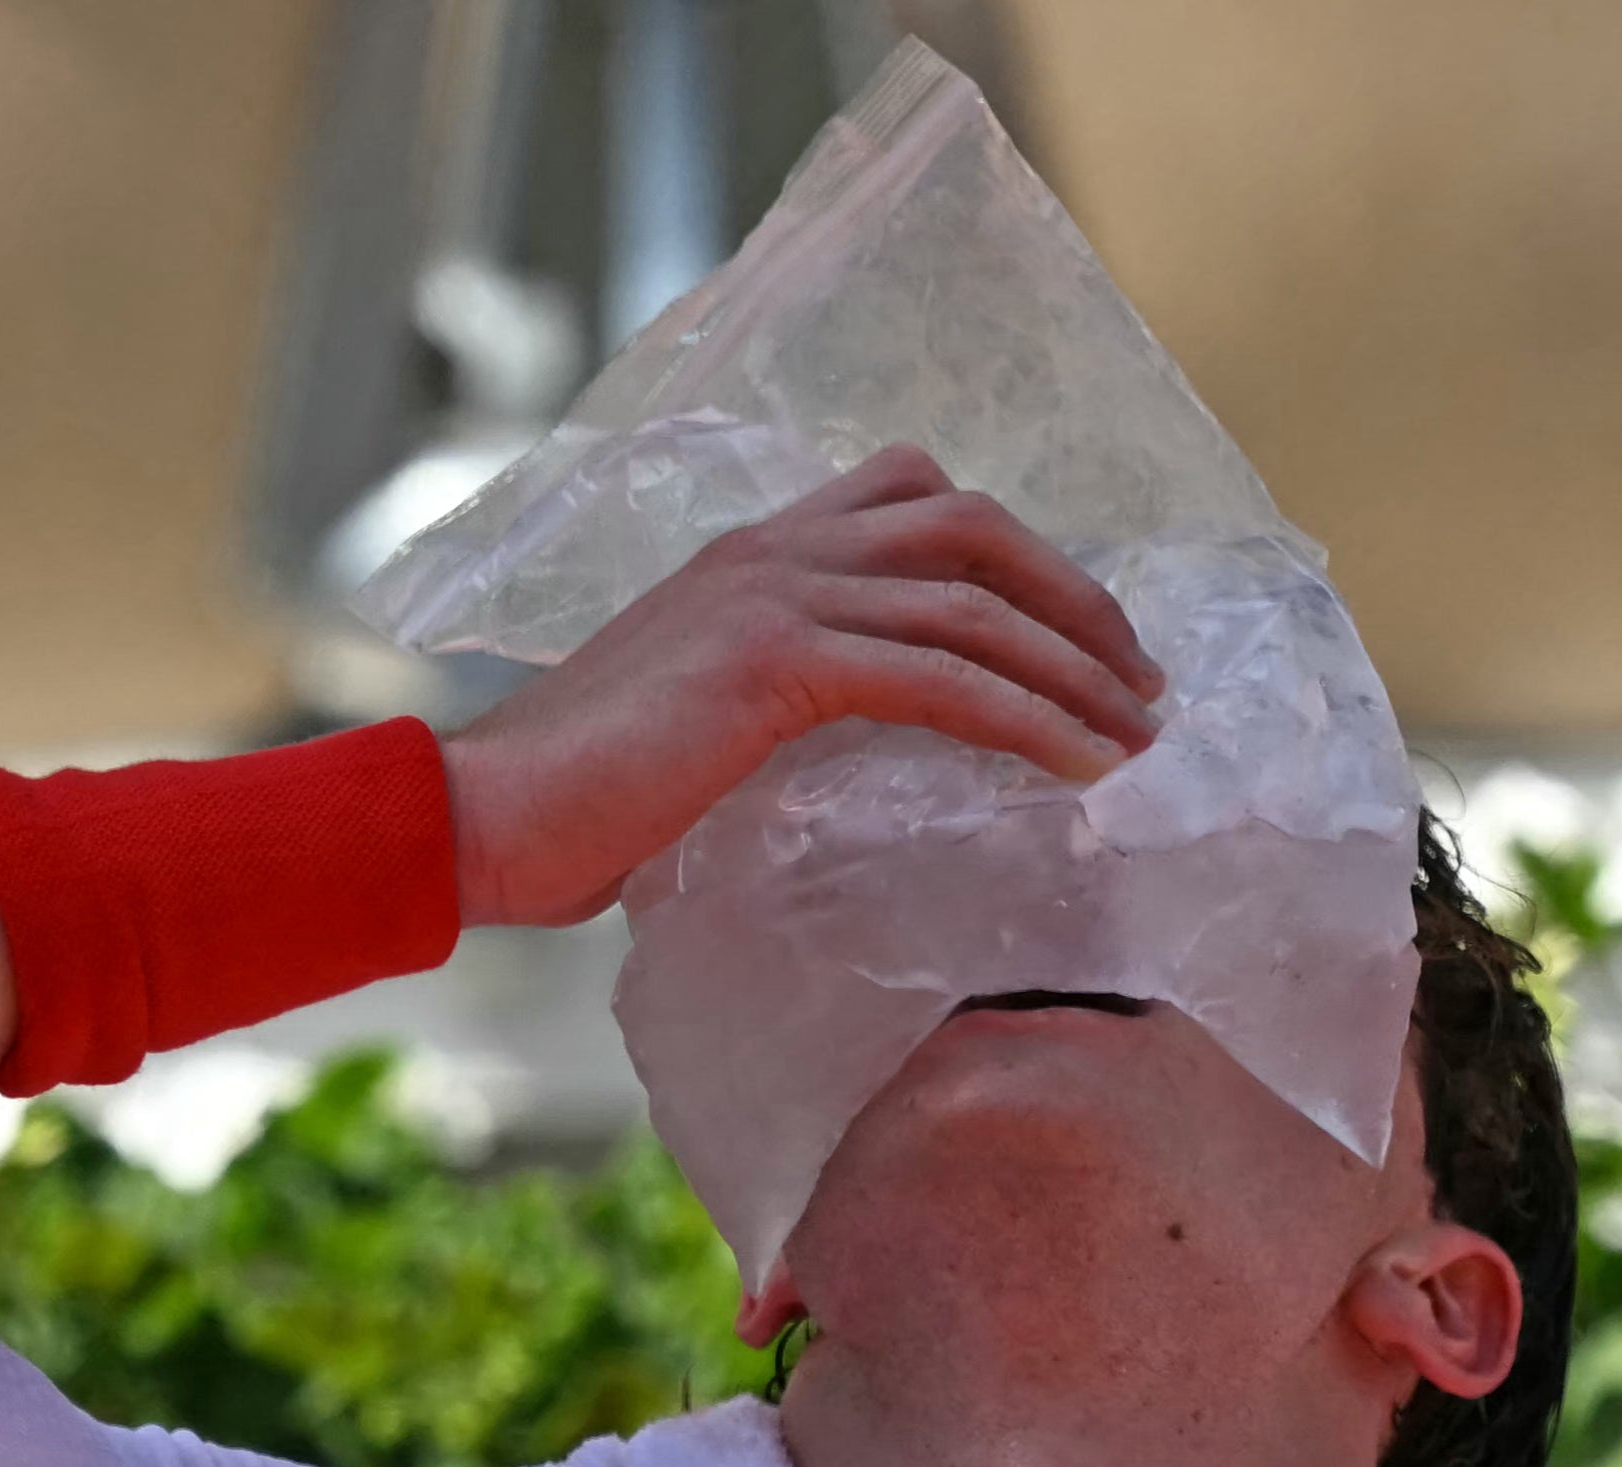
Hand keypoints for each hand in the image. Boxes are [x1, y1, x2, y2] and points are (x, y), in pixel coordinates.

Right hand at [438, 445, 1166, 927]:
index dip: (1013, 555)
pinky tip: (1081, 768)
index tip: (1075, 637)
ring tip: (1137, 735)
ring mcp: (772, 594)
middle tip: (1139, 680)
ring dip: (1074, 667)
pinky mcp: (775, 662)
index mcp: (751, 556)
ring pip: (972, 601)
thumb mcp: (696, 732)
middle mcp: (770, 550)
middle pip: (969, 525)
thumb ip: (776, 712)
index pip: (910, 495)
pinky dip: (1029, 719)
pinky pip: (942, 676)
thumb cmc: (576, 806)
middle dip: (1073, 596)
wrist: (482, 817)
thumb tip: (861, 768)